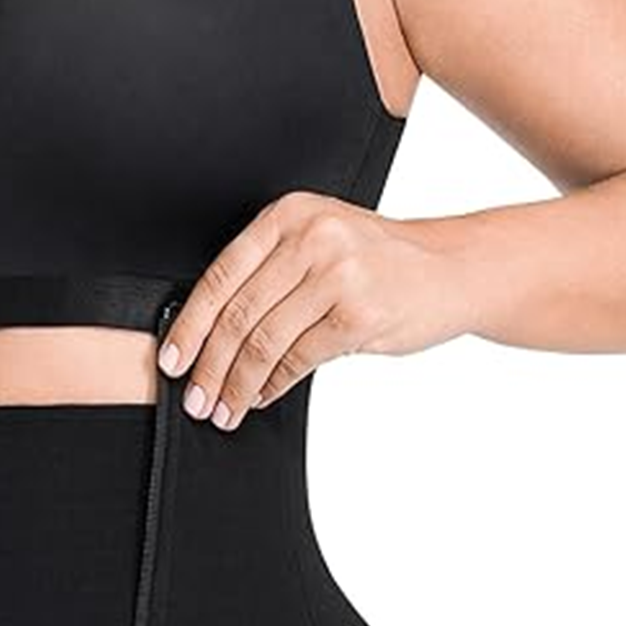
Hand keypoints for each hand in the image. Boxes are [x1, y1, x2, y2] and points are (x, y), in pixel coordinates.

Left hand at [157, 192, 475, 429]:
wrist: (453, 268)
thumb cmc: (379, 261)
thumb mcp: (321, 240)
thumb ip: (270, 270)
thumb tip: (207, 332)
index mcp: (289, 215)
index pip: (222, 275)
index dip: (190, 323)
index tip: (172, 359)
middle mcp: (311, 238)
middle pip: (238, 313)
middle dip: (209, 364)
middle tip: (195, 399)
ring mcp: (337, 274)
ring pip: (265, 341)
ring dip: (238, 384)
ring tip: (224, 410)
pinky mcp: (359, 314)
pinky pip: (300, 358)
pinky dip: (274, 385)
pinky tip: (260, 397)